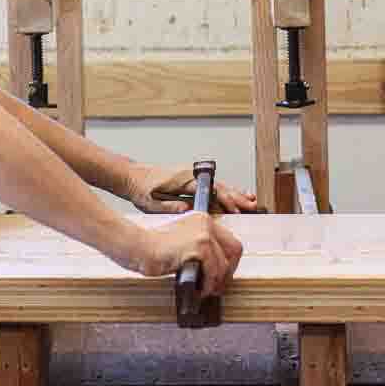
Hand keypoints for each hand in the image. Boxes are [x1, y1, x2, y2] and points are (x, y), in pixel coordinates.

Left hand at [124, 163, 259, 213]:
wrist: (133, 176)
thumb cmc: (141, 189)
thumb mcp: (151, 202)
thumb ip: (170, 206)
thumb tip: (188, 210)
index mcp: (183, 179)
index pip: (209, 189)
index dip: (224, 199)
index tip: (235, 208)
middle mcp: (191, 175)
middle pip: (219, 186)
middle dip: (236, 196)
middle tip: (251, 205)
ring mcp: (193, 176)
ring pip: (218, 185)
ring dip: (235, 194)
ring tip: (251, 201)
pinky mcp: (192, 180)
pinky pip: (212, 186)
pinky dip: (226, 192)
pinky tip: (237, 196)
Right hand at [135, 212, 244, 297]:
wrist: (138, 246)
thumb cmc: (153, 247)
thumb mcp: (182, 240)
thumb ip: (200, 248)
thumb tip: (218, 268)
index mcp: (203, 219)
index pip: (230, 241)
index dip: (229, 262)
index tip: (223, 276)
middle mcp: (206, 223)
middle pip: (234, 251)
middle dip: (229, 272)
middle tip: (219, 287)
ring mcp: (204, 234)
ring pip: (223, 265)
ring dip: (216, 283)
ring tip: (206, 292)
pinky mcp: (199, 247)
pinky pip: (213, 272)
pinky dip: (208, 285)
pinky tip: (199, 290)